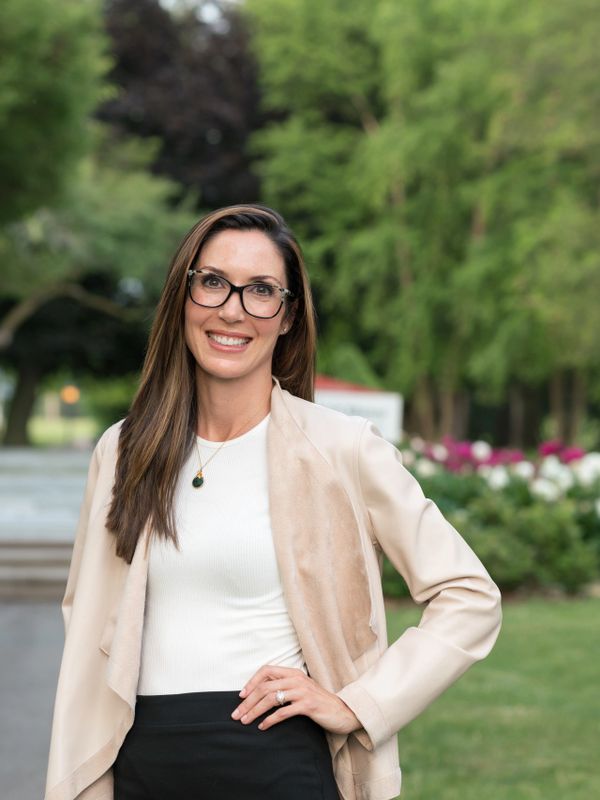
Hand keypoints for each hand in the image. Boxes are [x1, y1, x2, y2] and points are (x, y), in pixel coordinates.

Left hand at [231, 664, 361, 734]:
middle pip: (265, 686)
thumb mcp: (301, 689)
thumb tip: (261, 694)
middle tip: (237, 714)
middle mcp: (297, 679)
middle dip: (248, 701)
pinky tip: (263, 726)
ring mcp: (303, 691)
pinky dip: (270, 720)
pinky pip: (284, 712)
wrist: (343, 712)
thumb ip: (285, 687)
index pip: (266, 670)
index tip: (241, 696)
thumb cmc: (319, 702)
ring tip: (245, 721)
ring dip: (255, 711)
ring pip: (271, 698)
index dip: (252, 682)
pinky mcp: (308, 705)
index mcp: (293, 673)